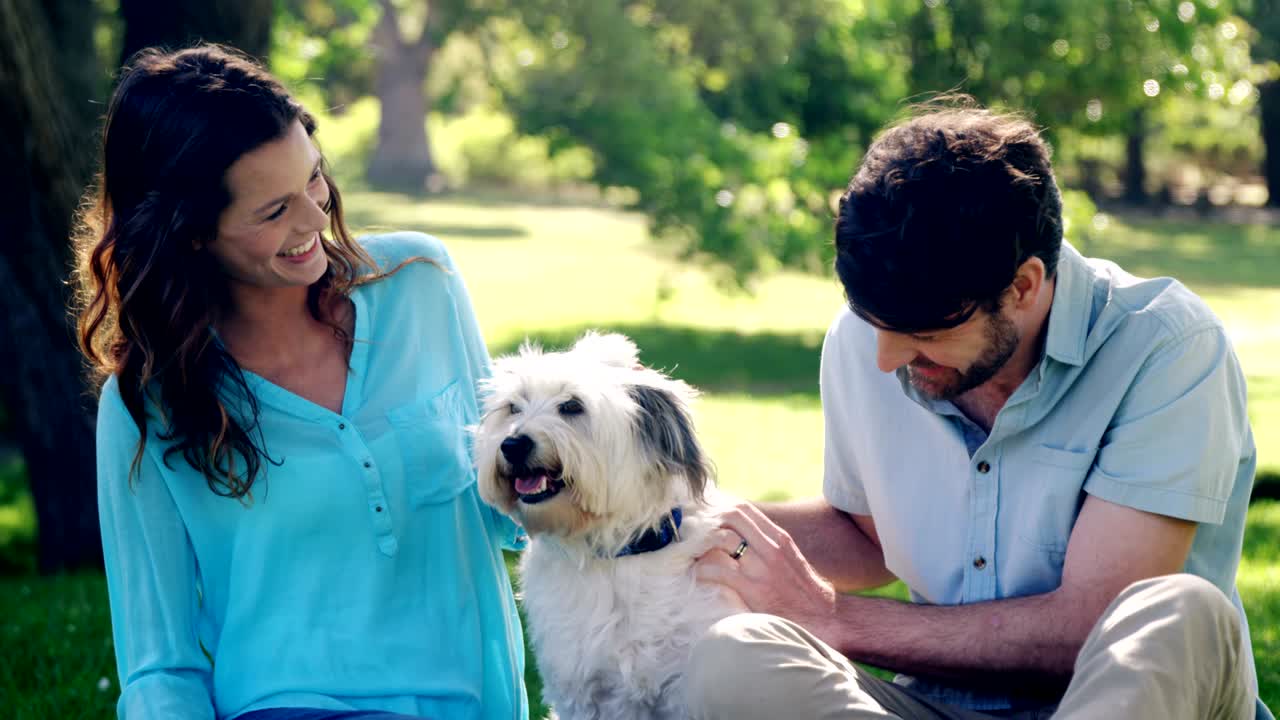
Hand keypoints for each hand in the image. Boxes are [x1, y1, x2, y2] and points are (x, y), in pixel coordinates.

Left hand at [694, 502, 838, 635]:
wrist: (828, 620)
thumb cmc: (809, 595)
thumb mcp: (793, 561)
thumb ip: (772, 550)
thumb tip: (746, 546)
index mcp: (780, 538)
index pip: (745, 509)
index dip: (720, 509)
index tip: (705, 517)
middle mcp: (770, 547)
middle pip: (730, 517)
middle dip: (708, 521)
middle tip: (692, 533)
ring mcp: (761, 566)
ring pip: (720, 539)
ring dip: (700, 545)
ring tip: (690, 554)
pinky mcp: (752, 588)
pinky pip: (717, 570)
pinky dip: (701, 571)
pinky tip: (697, 576)